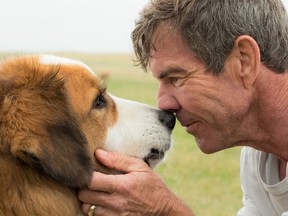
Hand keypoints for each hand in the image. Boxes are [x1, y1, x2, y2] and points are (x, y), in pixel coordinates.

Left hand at [78, 149, 193, 215]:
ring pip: (87, 208)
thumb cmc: (152, 185)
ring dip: (88, 200)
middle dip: (84, 187)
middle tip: (91, 181)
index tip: (89, 170)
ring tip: (97, 192)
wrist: (163, 209)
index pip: (91, 181)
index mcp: (122, 185)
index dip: (86, 174)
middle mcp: (116, 203)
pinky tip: (102, 203)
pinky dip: (95, 210)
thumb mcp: (140, 167)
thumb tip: (98, 153)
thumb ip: (118, 160)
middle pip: (84, 195)